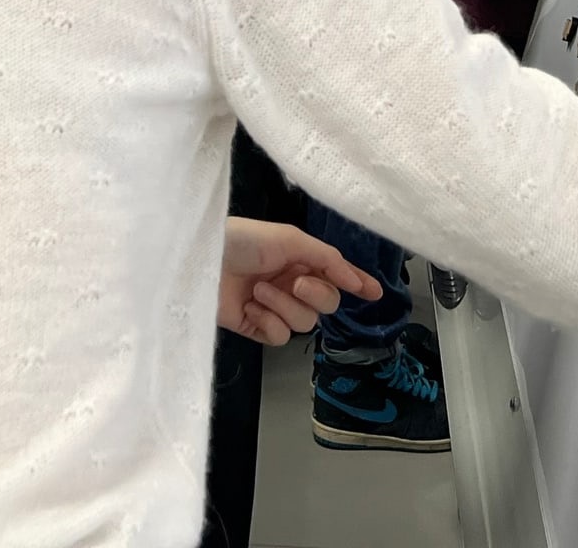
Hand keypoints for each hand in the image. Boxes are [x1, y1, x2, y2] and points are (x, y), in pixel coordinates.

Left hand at [219, 217, 381, 345]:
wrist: (202, 258)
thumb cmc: (243, 239)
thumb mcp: (289, 239)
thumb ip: (326, 259)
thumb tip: (354, 280)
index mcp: (300, 260)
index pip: (335, 275)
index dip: (356, 283)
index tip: (375, 293)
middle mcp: (290, 284)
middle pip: (326, 304)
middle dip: (316, 295)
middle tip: (295, 282)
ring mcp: (273, 307)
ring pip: (304, 323)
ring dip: (283, 306)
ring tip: (259, 290)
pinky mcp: (254, 326)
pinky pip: (279, 337)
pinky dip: (268, 322)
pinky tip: (251, 307)